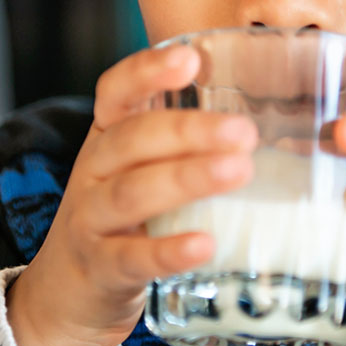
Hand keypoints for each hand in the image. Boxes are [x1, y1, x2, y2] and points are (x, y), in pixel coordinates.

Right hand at [6, 45, 257, 345]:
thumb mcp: (142, 165)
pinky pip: (131, 257)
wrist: (69, 287)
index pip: (115, 91)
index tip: (190, 58)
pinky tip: (205, 244)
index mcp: (108, 135)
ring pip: (132, 192)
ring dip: (186, 179)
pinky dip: (168, 250)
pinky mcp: (101, 268)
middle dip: (188, 130)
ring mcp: (92, 219)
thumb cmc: (125, 210)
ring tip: (238, 171)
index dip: (147, 71)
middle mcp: (94, 169)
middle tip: (243, 131)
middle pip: (132, 139)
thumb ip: (187, 140)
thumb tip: (276, 117)